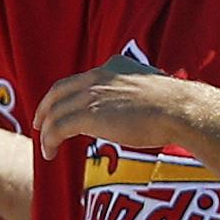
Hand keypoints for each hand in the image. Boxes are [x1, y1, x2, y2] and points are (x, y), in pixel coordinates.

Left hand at [33, 53, 183, 159]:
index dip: (66, 94)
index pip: (80, 79)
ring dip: (47, 130)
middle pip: (59, 91)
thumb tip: (143, 107)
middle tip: (39, 123)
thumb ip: (138, 94)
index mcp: (114, 66)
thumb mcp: (154, 90)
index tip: (62, 107)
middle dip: (45, 108)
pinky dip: (49, 140)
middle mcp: (98, 77)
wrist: (180, 110)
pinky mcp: (88, 115)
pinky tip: (50, 153)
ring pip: (56, 112)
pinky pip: (58, 128)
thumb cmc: (178, 106)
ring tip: (46, 147)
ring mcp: (91, 95)